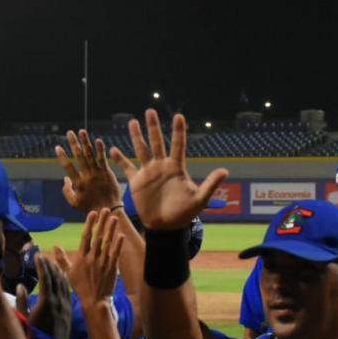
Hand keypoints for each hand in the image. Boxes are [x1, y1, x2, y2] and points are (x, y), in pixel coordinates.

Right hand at [17, 253, 71, 338]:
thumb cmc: (32, 337)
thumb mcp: (23, 320)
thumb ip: (22, 302)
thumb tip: (21, 286)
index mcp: (46, 302)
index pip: (45, 278)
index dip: (42, 266)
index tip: (38, 256)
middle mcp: (58, 303)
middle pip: (56, 279)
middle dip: (50, 266)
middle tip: (45, 257)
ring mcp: (65, 307)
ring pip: (64, 285)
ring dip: (59, 273)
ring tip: (53, 264)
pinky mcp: (69, 313)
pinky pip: (68, 293)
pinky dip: (65, 283)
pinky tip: (63, 279)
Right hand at [55, 209, 123, 311]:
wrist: (93, 300)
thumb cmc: (80, 286)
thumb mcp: (68, 272)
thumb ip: (61, 258)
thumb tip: (54, 246)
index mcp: (82, 257)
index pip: (86, 236)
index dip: (90, 224)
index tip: (93, 212)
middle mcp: (92, 257)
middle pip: (98, 236)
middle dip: (102, 222)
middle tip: (106, 209)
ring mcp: (102, 262)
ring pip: (107, 243)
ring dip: (111, 230)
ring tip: (114, 218)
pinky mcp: (112, 268)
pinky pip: (115, 254)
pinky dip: (118, 245)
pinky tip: (121, 235)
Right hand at [56, 129, 121, 212]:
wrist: (109, 209)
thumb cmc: (90, 207)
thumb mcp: (74, 203)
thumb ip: (66, 191)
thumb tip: (64, 177)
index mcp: (78, 183)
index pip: (68, 167)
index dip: (62, 157)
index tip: (58, 147)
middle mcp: (87, 176)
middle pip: (79, 157)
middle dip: (74, 144)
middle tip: (69, 132)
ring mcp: (98, 173)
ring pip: (90, 155)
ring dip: (86, 142)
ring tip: (82, 131)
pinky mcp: (107, 172)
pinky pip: (103, 159)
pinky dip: (100, 150)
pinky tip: (98, 140)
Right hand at [110, 110, 228, 229]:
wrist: (166, 227)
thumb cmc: (185, 214)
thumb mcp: (200, 199)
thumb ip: (211, 184)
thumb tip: (224, 171)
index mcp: (176, 168)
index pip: (178, 145)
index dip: (178, 131)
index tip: (179, 116)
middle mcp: (161, 166)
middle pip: (157, 142)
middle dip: (153, 127)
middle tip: (150, 111)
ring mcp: (148, 172)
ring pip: (141, 150)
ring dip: (136, 136)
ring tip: (132, 122)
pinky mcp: (137, 182)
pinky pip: (127, 167)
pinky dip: (120, 159)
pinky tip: (112, 149)